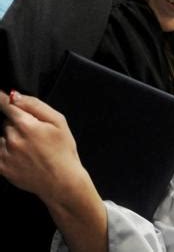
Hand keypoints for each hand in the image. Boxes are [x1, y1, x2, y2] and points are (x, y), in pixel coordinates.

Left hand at [0, 90, 83, 204]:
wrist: (61, 182)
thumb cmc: (63, 150)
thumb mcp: (58, 121)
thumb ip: (35, 105)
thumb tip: (15, 96)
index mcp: (26, 125)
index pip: (5, 105)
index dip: (1, 98)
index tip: (0, 95)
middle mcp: (12, 139)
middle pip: (6, 121)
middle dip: (15, 122)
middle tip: (33, 131)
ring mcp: (5, 155)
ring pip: (1, 136)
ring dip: (10, 137)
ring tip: (29, 146)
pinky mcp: (2, 168)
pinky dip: (5, 149)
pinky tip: (21, 155)